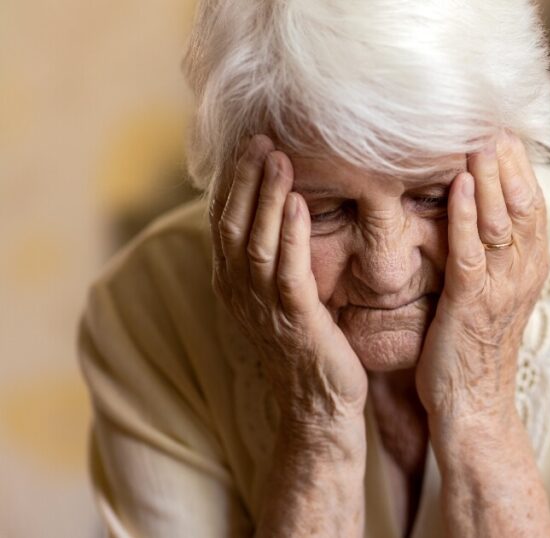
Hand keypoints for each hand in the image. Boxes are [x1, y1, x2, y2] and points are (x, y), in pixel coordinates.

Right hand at [210, 134, 367, 432]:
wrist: (319, 407)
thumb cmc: (308, 347)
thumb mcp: (283, 297)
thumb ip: (276, 259)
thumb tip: (282, 210)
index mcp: (233, 285)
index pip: (223, 222)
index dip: (232, 182)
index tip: (246, 143)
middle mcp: (240, 293)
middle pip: (233, 223)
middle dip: (245, 178)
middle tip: (259, 136)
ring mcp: (264, 308)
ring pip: (255, 241)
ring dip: (266, 195)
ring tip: (277, 156)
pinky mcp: (296, 320)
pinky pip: (288, 270)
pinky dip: (290, 233)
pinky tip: (297, 203)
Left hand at [415, 131, 549, 420]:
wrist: (475, 405)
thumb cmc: (476, 347)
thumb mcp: (494, 291)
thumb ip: (493, 250)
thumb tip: (478, 208)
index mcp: (530, 267)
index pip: (532, 204)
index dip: (520, 166)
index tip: (503, 128)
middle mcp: (523, 272)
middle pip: (521, 204)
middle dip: (507, 161)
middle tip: (491, 119)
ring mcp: (500, 287)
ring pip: (499, 221)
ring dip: (487, 178)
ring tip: (478, 139)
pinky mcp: (471, 302)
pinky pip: (471, 252)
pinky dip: (464, 217)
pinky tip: (456, 186)